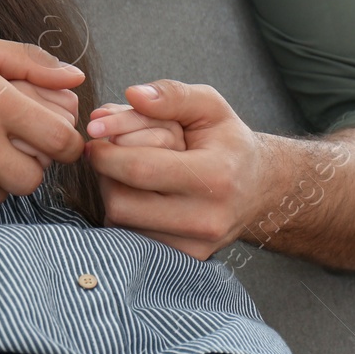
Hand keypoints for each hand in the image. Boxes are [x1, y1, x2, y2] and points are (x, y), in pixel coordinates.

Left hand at [83, 80, 273, 259]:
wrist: (258, 187)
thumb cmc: (227, 141)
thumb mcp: (209, 105)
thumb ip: (172, 95)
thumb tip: (133, 94)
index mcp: (215, 177)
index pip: (140, 168)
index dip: (106, 150)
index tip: (96, 134)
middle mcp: (207, 219)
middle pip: (122, 202)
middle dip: (105, 172)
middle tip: (110, 150)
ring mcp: (195, 246)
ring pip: (121, 224)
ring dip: (111, 191)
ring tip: (129, 169)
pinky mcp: (183, 259)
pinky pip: (130, 238)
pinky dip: (124, 212)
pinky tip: (139, 192)